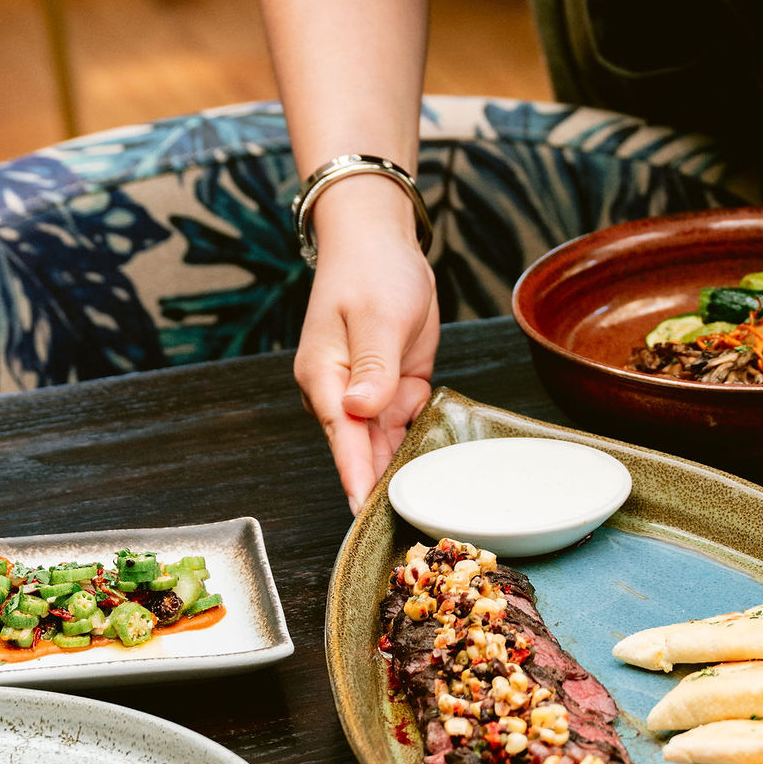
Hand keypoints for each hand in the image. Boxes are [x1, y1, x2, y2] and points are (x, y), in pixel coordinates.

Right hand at [292, 188, 439, 510]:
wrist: (379, 240)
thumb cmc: (370, 270)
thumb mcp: (378, 315)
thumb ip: (373, 365)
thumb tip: (359, 408)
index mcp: (325, 378)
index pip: (341, 438)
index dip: (356, 475)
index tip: (365, 513)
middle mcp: (342, 392)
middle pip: (362, 449)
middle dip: (382, 484)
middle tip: (408, 522)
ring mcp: (369, 390)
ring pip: (385, 442)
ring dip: (403, 467)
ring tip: (427, 506)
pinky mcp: (395, 384)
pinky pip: (406, 422)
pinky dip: (419, 439)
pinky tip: (437, 464)